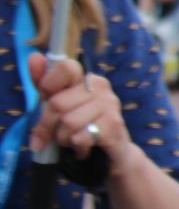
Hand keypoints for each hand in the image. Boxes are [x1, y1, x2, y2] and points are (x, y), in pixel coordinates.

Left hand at [27, 54, 134, 170]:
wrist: (113, 151)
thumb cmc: (82, 126)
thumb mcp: (58, 104)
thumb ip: (44, 82)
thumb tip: (34, 57)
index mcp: (87, 78)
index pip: (65, 67)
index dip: (48, 86)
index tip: (46, 101)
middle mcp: (101, 86)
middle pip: (58, 103)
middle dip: (48, 125)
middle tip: (53, 135)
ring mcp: (111, 105)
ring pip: (68, 123)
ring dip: (63, 138)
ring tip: (72, 140)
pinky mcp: (114, 125)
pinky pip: (80, 137)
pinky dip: (77, 147)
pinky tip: (84, 147)